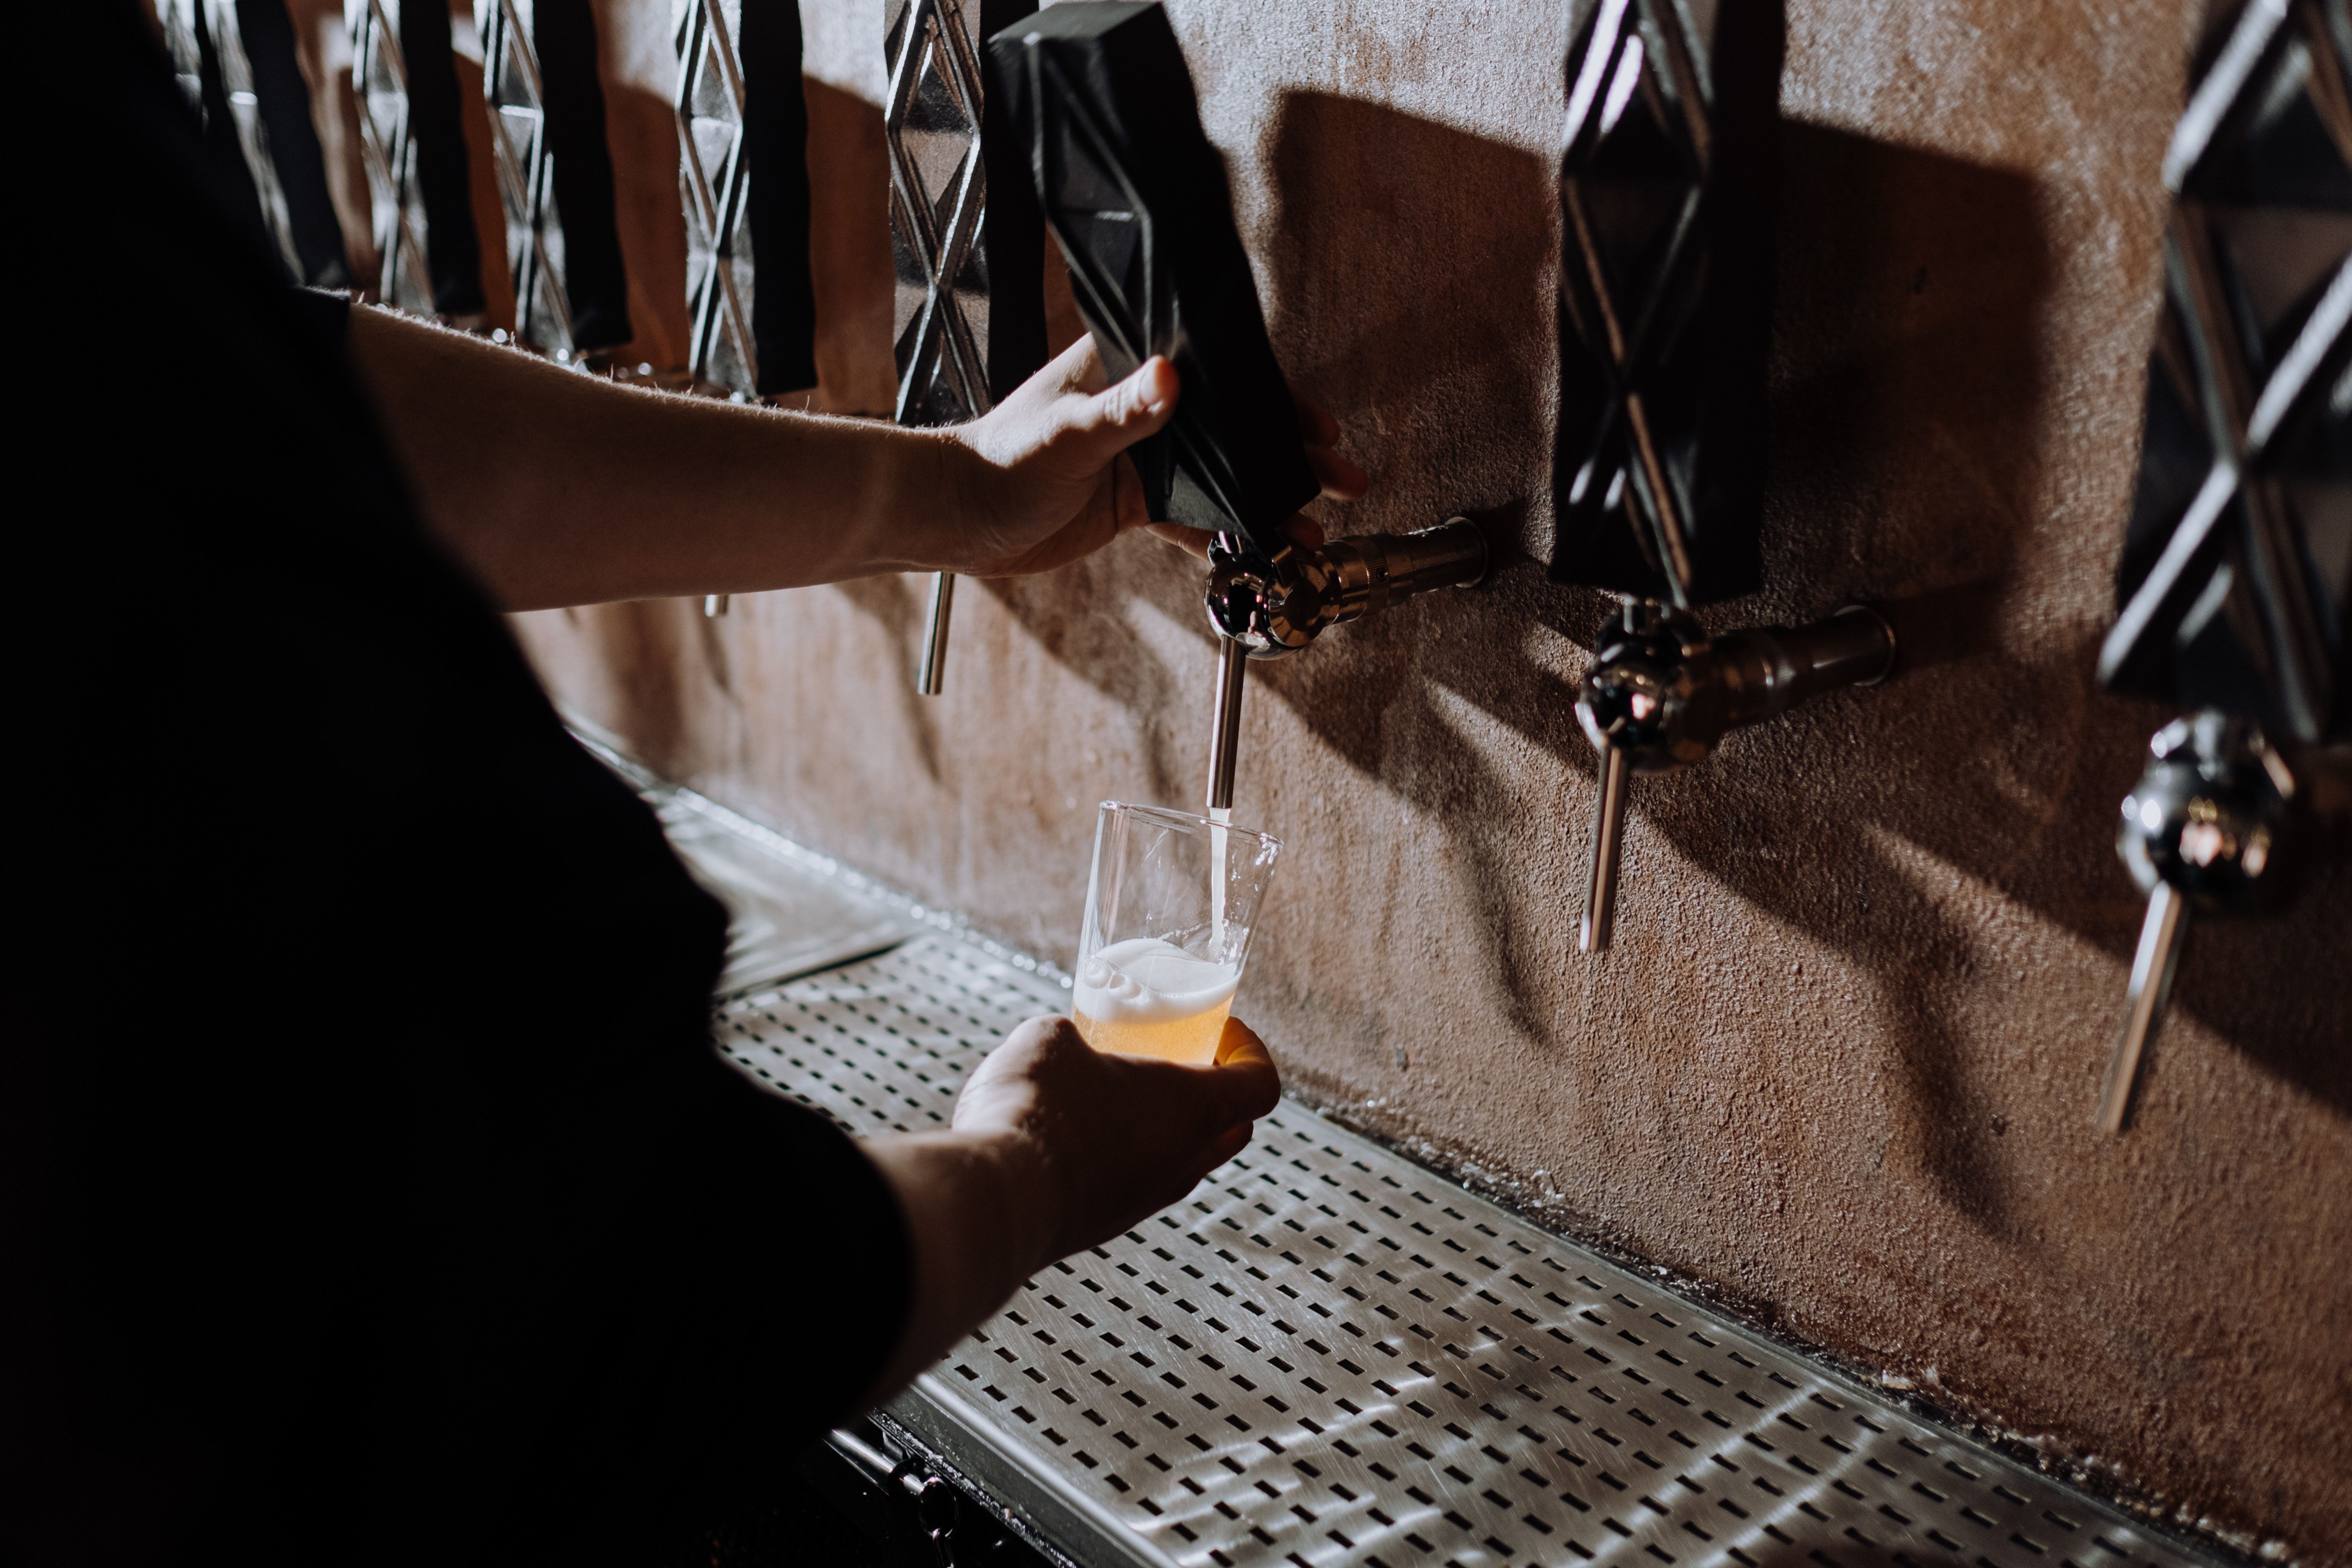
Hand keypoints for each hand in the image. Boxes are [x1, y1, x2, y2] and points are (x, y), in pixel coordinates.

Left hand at [946, 335, 1368, 576]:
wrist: (957, 517)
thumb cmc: (997, 462)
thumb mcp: (1067, 433)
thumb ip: (1123, 410)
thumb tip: (1170, 377)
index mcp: (1126, 367)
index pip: (1215, 373)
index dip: (1271, 397)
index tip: (1316, 423)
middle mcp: (1142, 406)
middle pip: (1232, 426)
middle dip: (1290, 452)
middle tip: (1343, 476)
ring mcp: (1143, 455)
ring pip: (1222, 475)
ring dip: (1269, 499)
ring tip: (1316, 525)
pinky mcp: (1135, 500)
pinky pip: (1194, 517)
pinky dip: (1228, 535)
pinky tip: (1265, 552)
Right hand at [954, 1014, 1280, 1265]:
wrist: (997, 1200)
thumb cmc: (1038, 1112)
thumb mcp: (1053, 1039)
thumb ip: (1073, 1038)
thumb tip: (1067, 1051)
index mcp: (1193, 1110)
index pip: (1261, 1085)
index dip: (1250, 1051)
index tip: (1221, 1029)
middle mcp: (1182, 1162)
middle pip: (1232, 1129)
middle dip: (1216, 1091)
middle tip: (1177, 1059)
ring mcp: (1144, 1200)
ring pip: (1180, 1160)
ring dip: (1162, 1125)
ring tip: (1113, 1092)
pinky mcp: (1104, 1222)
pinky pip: (1132, 1181)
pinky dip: (1120, 1153)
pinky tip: (1070, 1130)